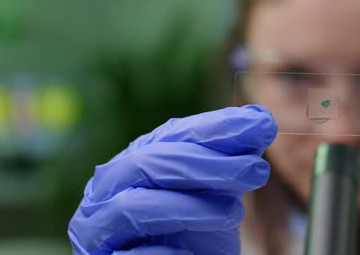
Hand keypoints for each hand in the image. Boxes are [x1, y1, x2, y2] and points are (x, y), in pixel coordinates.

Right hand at [68, 105, 276, 254]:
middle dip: (208, 164)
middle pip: (150, 162)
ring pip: (134, 205)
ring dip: (190, 207)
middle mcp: (108, 186)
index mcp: (137, 159)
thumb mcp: (217, 194)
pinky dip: (162, 252)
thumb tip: (260, 118)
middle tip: (256, 171)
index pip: (173, 134)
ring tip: (235, 213)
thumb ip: (231, 160)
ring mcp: (98, 224)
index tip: (262, 126)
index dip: (217, 128)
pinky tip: (192, 254)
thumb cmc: (193, 231)